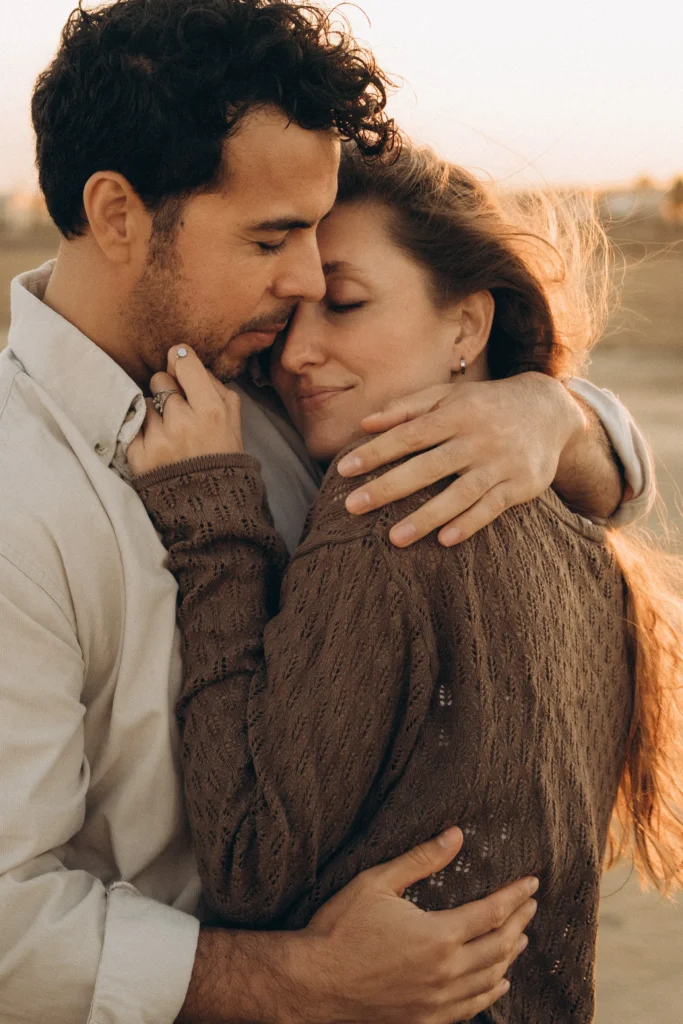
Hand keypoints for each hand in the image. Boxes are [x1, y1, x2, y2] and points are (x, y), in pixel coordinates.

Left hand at [128, 346, 242, 476]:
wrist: (209, 507)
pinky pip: (133, 425)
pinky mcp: (139, 456)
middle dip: (168, 390)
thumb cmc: (222, 458)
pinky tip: (159, 445)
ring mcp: (159, 440)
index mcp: (211, 410)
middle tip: (178, 409)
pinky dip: (143, 432)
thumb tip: (187, 360)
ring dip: (155, 413)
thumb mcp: (233, 420)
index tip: (179, 365)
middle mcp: (183, 422)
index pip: (184, 363)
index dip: (180, 360)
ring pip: (145, 402)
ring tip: (170, 432)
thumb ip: (215, 387)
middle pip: (160, 379)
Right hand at [284, 828, 536, 1023]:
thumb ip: (421, 859)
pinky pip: (471, 1009)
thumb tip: (456, 834)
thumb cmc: (340, 929)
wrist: (311, 984)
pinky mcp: (425, 1022)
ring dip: (510, 956)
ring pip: (490, 980)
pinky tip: (497, 983)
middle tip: (530, 905)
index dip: (516, 896)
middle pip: (499, 946)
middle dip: (520, 922)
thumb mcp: (377, 882)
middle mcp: (446, 973)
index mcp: (438, 936)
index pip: (493, 913)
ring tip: (520, 939)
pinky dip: (491, 993)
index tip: (532, 882)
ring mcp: (437, 1003)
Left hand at [337, 372, 585, 546]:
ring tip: (394, 538)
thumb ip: (407, 408)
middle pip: (427, 467)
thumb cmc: (485, 405)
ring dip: (426, 517)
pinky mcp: (520, 486)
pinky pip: (491, 508)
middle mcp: (477, 438)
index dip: (376, 452)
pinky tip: (445, 540)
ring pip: (459, 494)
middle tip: (352, 507)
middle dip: (388, 488)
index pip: (409, 435)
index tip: (344, 470)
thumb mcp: (450, 396)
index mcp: (456, 413)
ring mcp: (500, 463)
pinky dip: (469, 523)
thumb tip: (365, 423)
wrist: (550, 411)